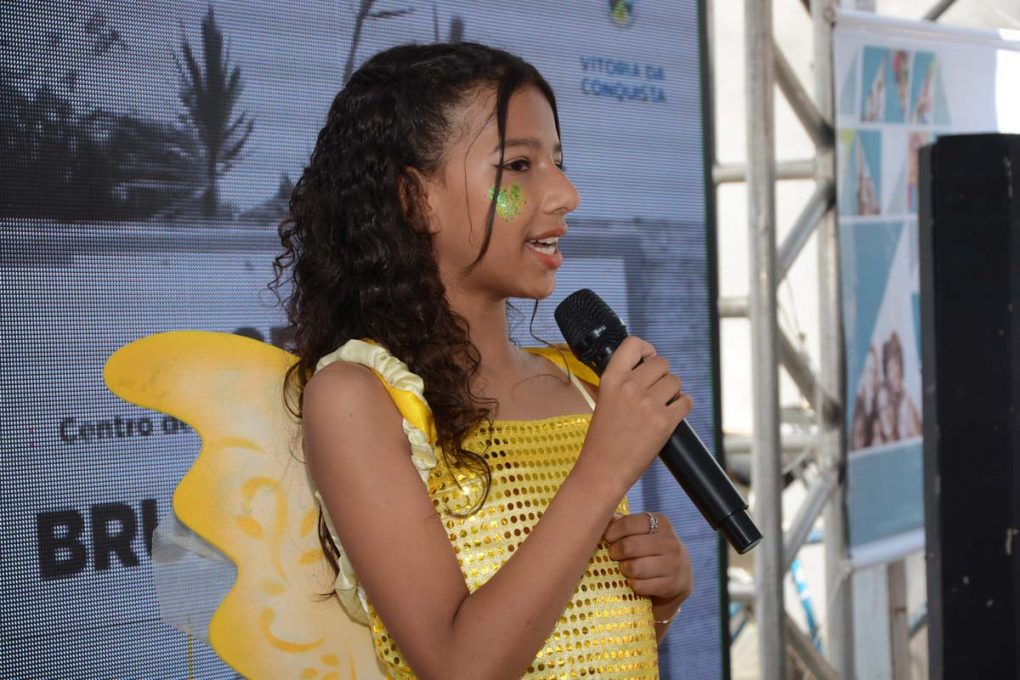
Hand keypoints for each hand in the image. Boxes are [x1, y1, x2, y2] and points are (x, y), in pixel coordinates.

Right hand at [580, 336, 691, 492]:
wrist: (603, 470)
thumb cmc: (603, 438)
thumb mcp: (604, 400)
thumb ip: (622, 382)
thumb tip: (647, 367)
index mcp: (611, 379)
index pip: (633, 344)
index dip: (646, 349)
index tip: (648, 359)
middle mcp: (630, 387)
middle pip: (661, 363)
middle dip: (662, 375)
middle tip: (656, 390)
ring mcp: (648, 404)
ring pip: (675, 381)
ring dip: (673, 391)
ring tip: (662, 404)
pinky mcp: (664, 422)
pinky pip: (686, 402)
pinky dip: (683, 406)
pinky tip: (673, 413)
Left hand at [604, 511, 692, 625]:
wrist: (680, 576)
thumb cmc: (651, 549)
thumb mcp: (642, 532)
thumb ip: (623, 523)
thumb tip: (602, 518)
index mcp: (661, 522)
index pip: (628, 523)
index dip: (612, 532)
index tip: (608, 539)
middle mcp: (670, 541)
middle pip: (629, 546)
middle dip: (615, 553)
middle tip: (614, 555)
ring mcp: (674, 564)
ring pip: (635, 568)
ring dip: (624, 570)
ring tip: (625, 568)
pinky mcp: (673, 585)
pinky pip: (640, 586)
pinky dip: (633, 584)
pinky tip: (636, 580)